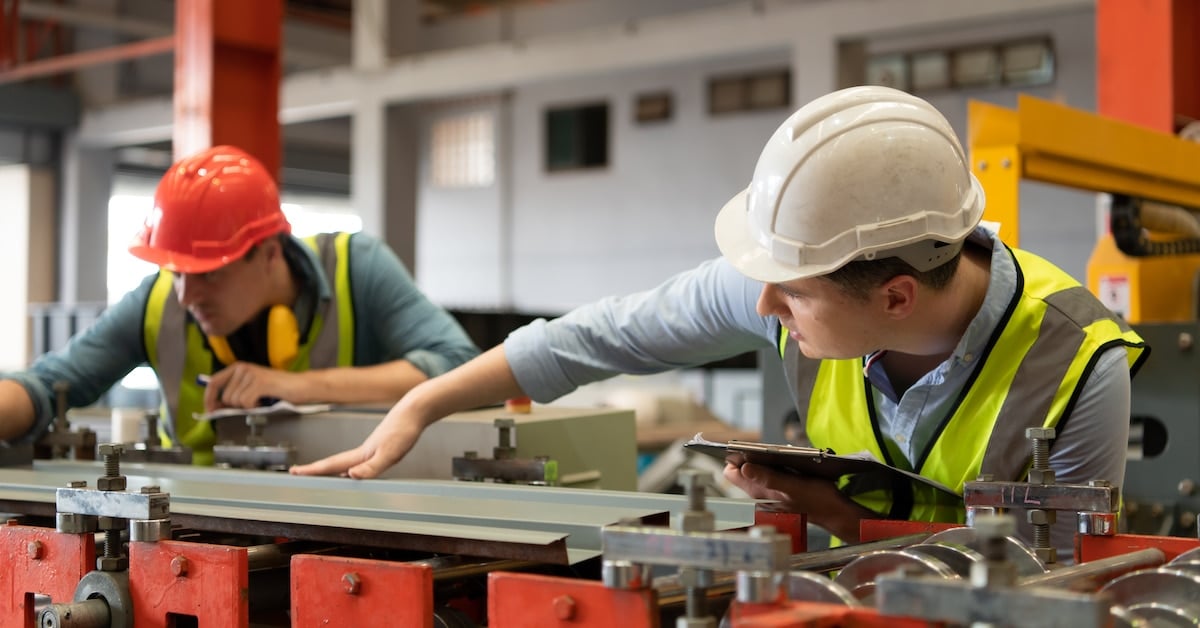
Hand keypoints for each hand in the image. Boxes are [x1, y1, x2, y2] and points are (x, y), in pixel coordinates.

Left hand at [204, 362, 298, 409]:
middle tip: (250, 405)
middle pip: (225, 396)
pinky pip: (246, 402)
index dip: (209, 398)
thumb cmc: (278, 389)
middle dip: (235, 406)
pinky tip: (264, 402)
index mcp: (238, 367)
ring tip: (260, 401)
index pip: (214, 382)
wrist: (301, 386)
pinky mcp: (260, 383)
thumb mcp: (252, 387)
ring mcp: (251, 374)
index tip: (210, 410)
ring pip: (236, 401)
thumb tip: (216, 406)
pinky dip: (255, 407)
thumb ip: (234, 392)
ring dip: (248, 406)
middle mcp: (243, 368)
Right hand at [289, 400, 423, 477]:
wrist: (415, 410)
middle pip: (333, 463)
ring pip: (344, 462)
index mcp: (361, 454)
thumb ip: (372, 467)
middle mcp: (362, 451)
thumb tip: (351, 475)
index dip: (313, 470)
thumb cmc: (404, 430)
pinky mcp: (380, 446)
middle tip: (297, 473)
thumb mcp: (391, 453)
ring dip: (330, 468)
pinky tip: (352, 471)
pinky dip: (348, 467)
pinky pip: (357, 460)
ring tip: (318, 475)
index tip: (294, 472)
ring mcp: (370, 448)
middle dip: (315, 469)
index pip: (332, 465)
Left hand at [724, 461, 874, 540]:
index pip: (731, 473)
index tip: (744, 447)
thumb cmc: (816, 499)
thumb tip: (744, 467)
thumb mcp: (793, 486)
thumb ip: (769, 478)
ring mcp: (767, 494)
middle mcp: (759, 494)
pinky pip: (767, 474)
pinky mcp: (777, 492)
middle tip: (766, 450)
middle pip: (742, 470)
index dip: (734, 458)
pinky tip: (786, 465)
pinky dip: (773, 467)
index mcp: (759, 492)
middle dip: (749, 457)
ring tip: (779, 457)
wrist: (833, 512)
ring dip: (763, 461)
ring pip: (755, 471)